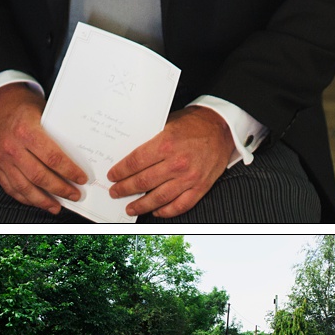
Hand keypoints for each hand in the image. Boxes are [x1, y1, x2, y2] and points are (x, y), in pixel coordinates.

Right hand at [0, 83, 86, 213]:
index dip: (69, 171)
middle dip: (60, 189)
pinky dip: (25, 198)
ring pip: (24, 187)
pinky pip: (11, 188)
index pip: (52, 157)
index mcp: (26, 131)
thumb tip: (79, 152)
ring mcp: (2, 159)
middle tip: (75, 194)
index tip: (82, 178)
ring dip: (43, 200)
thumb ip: (57, 131)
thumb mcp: (43, 111)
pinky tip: (38, 201)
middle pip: (40, 176)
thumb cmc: (23, 106)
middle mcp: (12, 148)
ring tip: (58, 206)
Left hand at [106, 105, 234, 217]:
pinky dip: (166, 211)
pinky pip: (180, 205)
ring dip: (141, 205)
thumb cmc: (195, 124)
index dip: (120, 171)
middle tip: (115, 192)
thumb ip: (151, 140)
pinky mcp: (200, 187)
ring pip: (159, 198)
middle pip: (143, 181)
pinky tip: (156, 211)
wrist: (222, 128)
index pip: (135, 162)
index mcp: (166, 144)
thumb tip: (130, 157)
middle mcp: (177, 163)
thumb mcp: (168, 123)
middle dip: (125, 189)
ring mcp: (189, 177)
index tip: (112, 176)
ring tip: (130, 207)